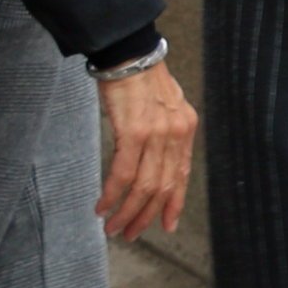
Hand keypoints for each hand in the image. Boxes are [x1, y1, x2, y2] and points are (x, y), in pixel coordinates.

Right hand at [95, 60, 196, 238]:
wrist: (129, 54)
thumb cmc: (141, 80)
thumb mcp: (165, 108)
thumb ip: (165, 135)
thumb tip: (156, 163)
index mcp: (185, 129)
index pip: (181, 175)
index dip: (173, 204)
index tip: (165, 226)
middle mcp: (176, 134)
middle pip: (163, 186)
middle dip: (145, 216)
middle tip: (128, 233)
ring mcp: (156, 134)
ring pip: (144, 186)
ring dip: (127, 211)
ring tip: (112, 227)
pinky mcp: (133, 132)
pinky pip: (123, 174)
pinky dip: (112, 195)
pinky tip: (102, 207)